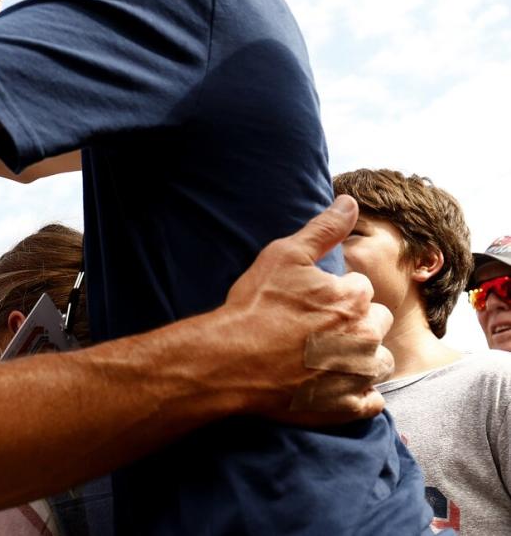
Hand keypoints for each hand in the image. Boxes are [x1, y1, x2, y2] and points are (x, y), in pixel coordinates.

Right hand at [218, 195, 393, 422]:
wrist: (230, 360)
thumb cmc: (255, 306)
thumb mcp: (284, 256)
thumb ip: (323, 229)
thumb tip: (351, 202)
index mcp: (354, 297)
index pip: (361, 289)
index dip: (335, 293)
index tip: (310, 302)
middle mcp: (365, 336)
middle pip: (375, 324)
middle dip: (354, 324)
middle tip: (315, 330)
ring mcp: (358, 374)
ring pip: (380, 362)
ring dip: (360, 359)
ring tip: (324, 358)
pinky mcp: (348, 407)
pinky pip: (372, 401)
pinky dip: (358, 395)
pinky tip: (332, 385)